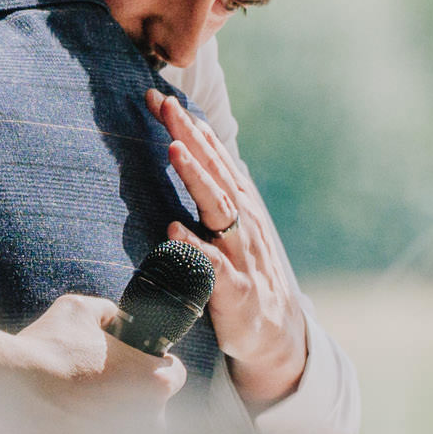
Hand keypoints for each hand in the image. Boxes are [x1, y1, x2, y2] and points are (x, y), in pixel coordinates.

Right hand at [0, 296, 185, 433]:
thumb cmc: (42, 350)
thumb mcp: (77, 310)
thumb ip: (109, 313)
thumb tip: (115, 317)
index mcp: (157, 383)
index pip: (172, 374)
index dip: (147, 366)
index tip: (123, 366)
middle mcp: (152, 425)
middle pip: (150, 412)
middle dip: (128, 402)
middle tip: (90, 391)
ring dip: (110, 431)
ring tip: (71, 416)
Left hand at [148, 88, 307, 407]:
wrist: (272, 336)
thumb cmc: (240, 276)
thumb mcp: (224, 232)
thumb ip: (206, 196)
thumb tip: (182, 152)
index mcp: (238, 207)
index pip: (212, 159)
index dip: (190, 127)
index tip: (161, 97)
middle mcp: (243, 224)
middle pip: (216, 173)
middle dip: (191, 138)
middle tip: (165, 106)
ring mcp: (242, 256)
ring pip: (220, 210)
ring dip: (197, 180)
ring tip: (174, 152)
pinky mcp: (236, 292)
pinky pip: (212, 268)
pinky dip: (195, 248)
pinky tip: (174, 230)